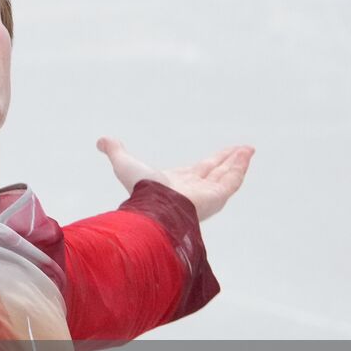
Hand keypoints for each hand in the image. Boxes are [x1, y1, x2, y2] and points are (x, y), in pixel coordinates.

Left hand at [96, 137, 254, 222]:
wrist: (155, 209)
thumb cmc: (141, 190)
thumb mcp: (125, 164)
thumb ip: (115, 151)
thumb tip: (101, 140)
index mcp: (176, 183)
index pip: (197, 171)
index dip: (209, 163)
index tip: (218, 156)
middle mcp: (194, 188)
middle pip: (215, 171)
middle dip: (227, 160)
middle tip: (240, 150)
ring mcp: (207, 193)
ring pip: (226, 174)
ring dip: (237, 161)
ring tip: (248, 149)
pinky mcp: (217, 196)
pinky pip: (232, 180)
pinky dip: (240, 167)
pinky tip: (247, 155)